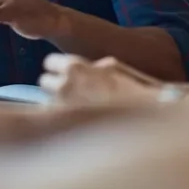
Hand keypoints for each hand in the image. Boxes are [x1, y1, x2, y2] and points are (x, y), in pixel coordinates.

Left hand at [39, 53, 163, 108]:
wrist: (143, 119)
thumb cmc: (132, 90)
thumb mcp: (112, 66)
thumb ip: (91, 64)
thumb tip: (82, 65)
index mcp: (75, 67)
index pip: (49, 62)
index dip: (58, 67)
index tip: (66, 73)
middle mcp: (64, 86)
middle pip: (44, 82)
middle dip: (55, 85)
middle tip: (71, 90)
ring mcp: (63, 109)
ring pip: (47, 102)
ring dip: (57, 102)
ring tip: (76, 107)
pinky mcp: (66, 126)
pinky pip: (55, 120)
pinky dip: (62, 119)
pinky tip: (77, 120)